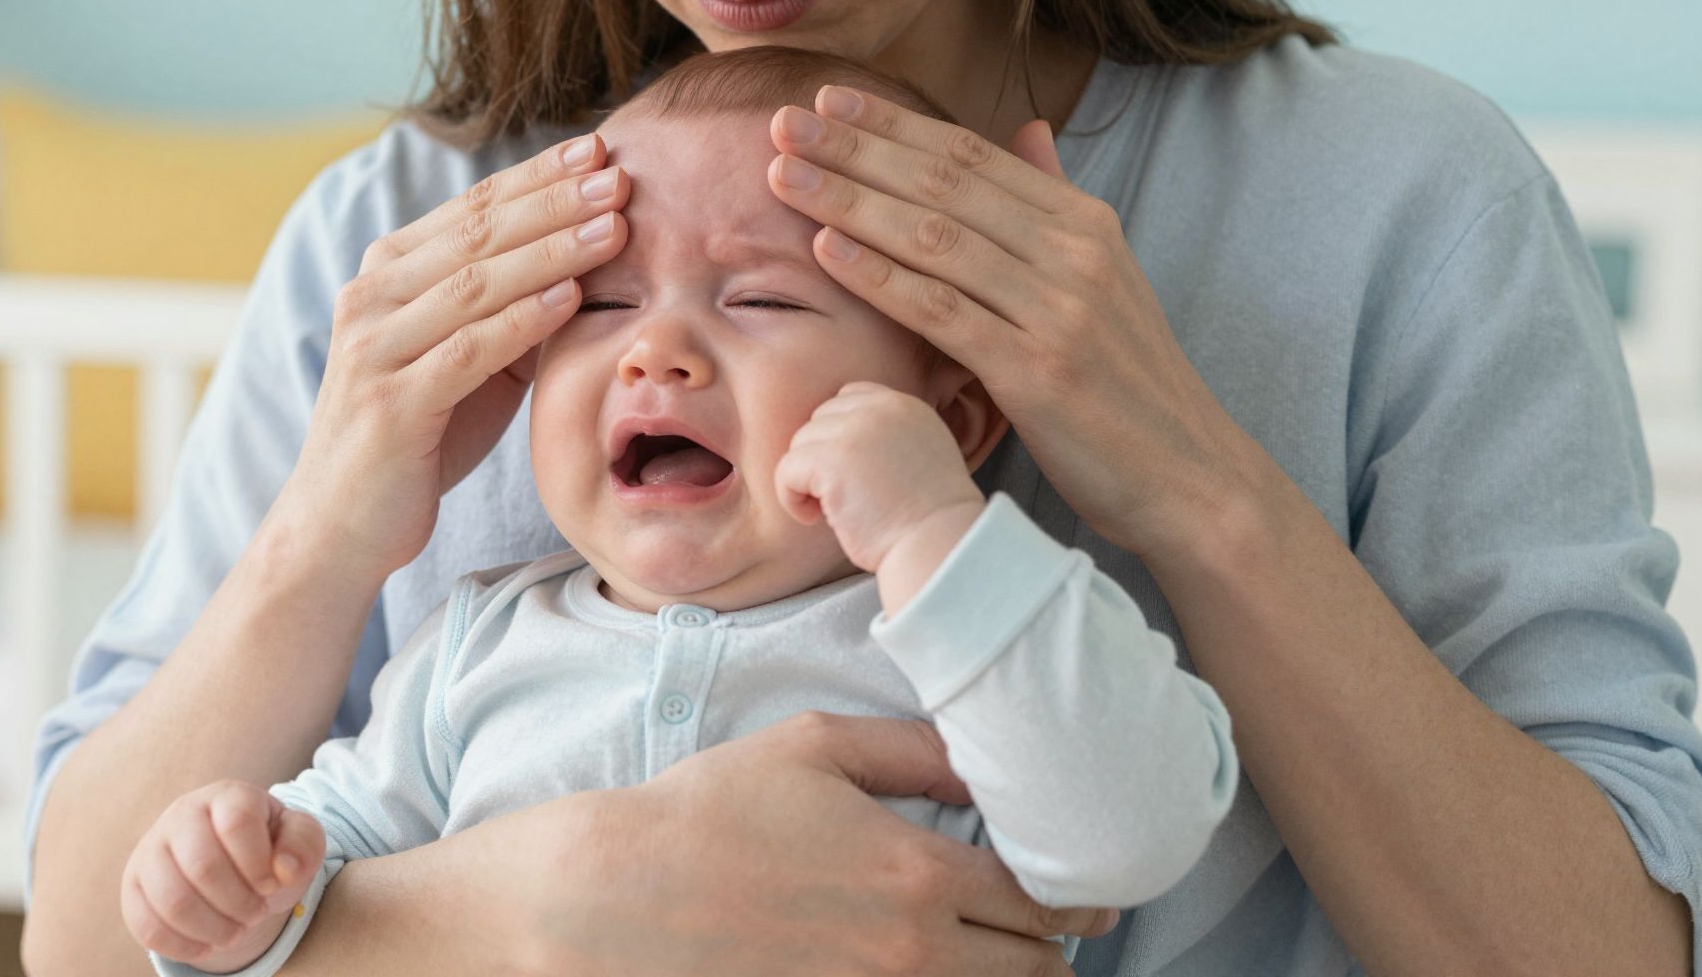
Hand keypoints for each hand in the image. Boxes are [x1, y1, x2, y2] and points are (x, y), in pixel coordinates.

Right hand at [121, 779, 325, 972]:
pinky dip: (184, 945)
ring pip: (173, 900)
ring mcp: (151, 850)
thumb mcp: (299, 840)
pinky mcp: (132, 887)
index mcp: (227, 796)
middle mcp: (182, 814)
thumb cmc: (270, 850)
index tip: (272, 885)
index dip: (258, 864)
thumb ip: (303, 844)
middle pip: (203, 866)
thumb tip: (284, 869)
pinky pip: (148, 926)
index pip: (236, 823)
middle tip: (257, 914)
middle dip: (239, 903)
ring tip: (236, 932)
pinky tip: (208, 943)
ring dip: (213, 928)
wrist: (233, 869)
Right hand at [284, 132, 630, 575]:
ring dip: (550, 251)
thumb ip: (513, 307)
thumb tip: (591, 254)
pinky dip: (521, 320)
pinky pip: (465, 351)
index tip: (597, 148)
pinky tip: (570, 297)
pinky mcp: (390, 405)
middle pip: (476, 234)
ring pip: (474, 284)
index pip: (472, 209)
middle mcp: (371, 298)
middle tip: (617, 175)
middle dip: (553, 200)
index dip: (536, 175)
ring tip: (612, 227)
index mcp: (387, 274)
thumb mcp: (470, 358)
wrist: (340, 525)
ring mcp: (374, 349)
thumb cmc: (420, 434)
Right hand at [458, 711, 1115, 974]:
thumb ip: (913, 750)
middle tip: (1042, 926)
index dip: (1077, 900)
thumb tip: (986, 757)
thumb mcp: (814, 747)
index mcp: (916, 874)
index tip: (1088, 897)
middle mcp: (910, 954)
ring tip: (991, 956)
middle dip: (1047, 949)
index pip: (1042, 903)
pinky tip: (924, 974)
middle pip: (1032, 973)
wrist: (613, 897)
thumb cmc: (711, 810)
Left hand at [768, 88, 1266, 561]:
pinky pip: (942, 312)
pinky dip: (880, 276)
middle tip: (784, 120)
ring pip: (934, 238)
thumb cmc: (1128, 381)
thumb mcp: (1102, 276)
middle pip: (943, 183)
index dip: (895, 123)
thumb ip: (1053, 201)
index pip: (972, 155)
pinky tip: (826, 250)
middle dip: (856, 147)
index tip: (828, 97)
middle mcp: (1072, 253)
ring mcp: (1057, 310)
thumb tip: (1028, 127)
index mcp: (1083, 223)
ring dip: (850, 201)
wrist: (1189, 474)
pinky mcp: (1037, 372)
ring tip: (783, 175)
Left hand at [775, 380, 982, 573]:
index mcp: (904, 405)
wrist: (937, 545)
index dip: (838, 436)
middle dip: (821, 458)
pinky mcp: (831, 460)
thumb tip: (839, 443)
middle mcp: (879, 409)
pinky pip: (786, 469)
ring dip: (806, 480)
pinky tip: (814, 518)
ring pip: (800, 444)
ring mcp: (854, 431)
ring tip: (832, 510)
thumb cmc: (928, 518)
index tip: (849, 473)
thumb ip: (888, 436)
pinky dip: (791, 498)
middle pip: (819, 419)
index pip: (848, 397)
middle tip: (843, 497)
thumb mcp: (922, 455)